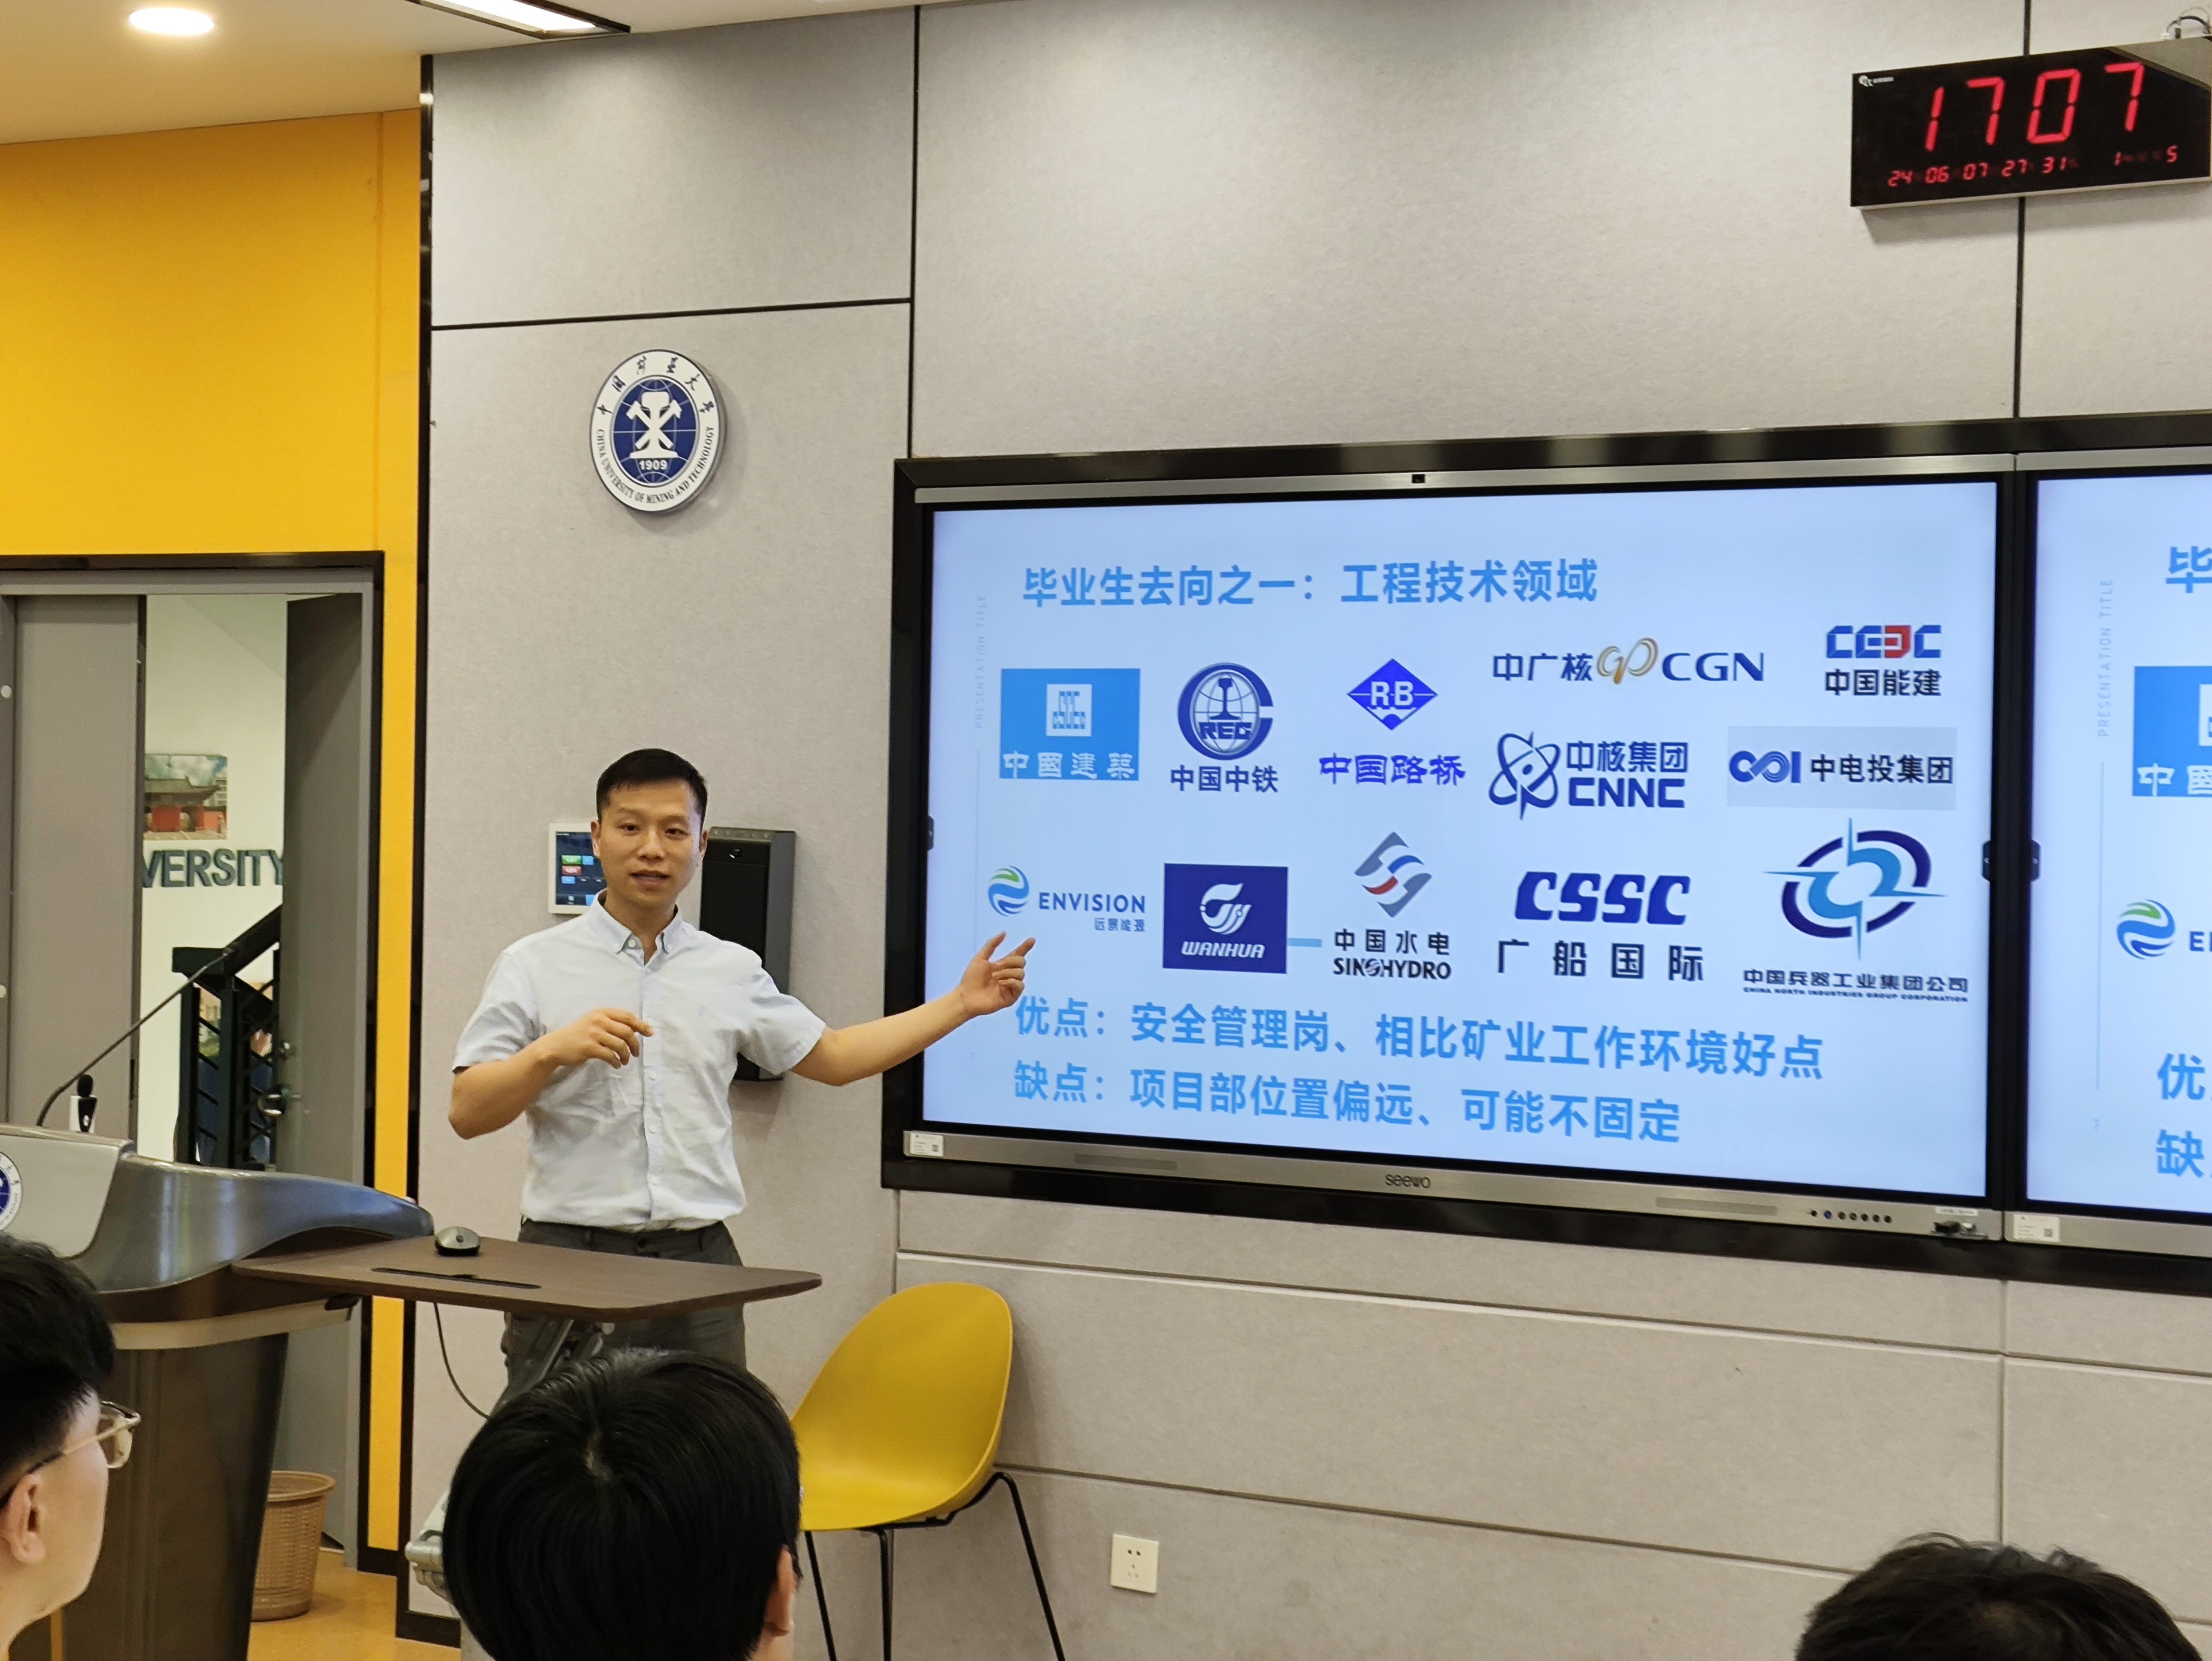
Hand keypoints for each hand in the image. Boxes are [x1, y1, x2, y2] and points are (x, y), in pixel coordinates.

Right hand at [535, 1007, 652, 1067]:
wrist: (555, 1046)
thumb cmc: (578, 1034)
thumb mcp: (594, 1022)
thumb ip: (612, 1023)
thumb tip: (636, 1030)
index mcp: (601, 1012)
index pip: (628, 1017)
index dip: (641, 1025)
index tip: (650, 1033)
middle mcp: (598, 1020)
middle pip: (627, 1031)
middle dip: (635, 1044)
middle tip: (636, 1053)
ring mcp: (593, 1033)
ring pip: (620, 1045)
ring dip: (626, 1055)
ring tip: (625, 1061)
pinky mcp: (589, 1047)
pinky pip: (610, 1055)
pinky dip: (617, 1061)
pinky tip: (617, 1064)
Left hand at [956, 933, 1032, 1018]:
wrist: (967, 996)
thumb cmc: (971, 978)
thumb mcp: (980, 958)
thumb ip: (992, 944)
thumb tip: (1004, 932)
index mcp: (1002, 965)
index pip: (1016, 954)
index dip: (1024, 947)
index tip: (1032, 939)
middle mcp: (1008, 974)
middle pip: (1021, 961)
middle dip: (1009, 962)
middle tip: (996, 967)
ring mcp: (1011, 986)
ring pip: (1021, 973)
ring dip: (1007, 973)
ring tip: (995, 978)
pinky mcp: (1012, 996)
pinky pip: (1020, 985)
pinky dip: (1011, 982)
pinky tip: (1001, 984)